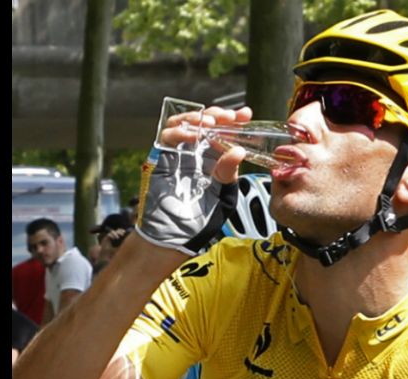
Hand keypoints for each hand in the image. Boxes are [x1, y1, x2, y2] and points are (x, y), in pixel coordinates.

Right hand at [136, 106, 252, 254]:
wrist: (175, 235)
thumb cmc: (201, 219)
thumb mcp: (223, 195)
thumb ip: (228, 173)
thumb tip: (238, 150)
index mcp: (215, 159)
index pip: (225, 133)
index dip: (234, 121)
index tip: (246, 114)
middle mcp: (196, 152)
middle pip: (204, 123)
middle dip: (218, 115)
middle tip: (229, 117)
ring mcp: (178, 153)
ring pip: (184, 123)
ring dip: (198, 119)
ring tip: (211, 124)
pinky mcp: (162, 157)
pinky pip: (168, 136)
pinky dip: (180, 131)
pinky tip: (193, 134)